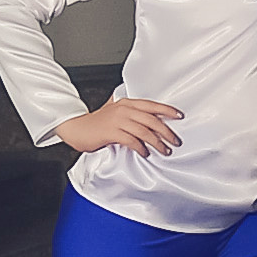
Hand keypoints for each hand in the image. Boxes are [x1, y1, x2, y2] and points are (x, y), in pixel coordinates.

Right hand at [55, 95, 179, 158]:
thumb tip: (149, 120)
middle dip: (166, 131)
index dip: (167, 110)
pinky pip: (131, 141)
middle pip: (151, 120)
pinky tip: (145, 153)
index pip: (152, 105)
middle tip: (175, 141)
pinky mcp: (111, 132)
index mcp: (127, 103)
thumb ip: (130, 112)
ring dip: (157, 143)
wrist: (76, 128)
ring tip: (164, 150)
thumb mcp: (115, 111)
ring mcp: (117, 120)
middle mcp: (124, 110)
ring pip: (144, 131)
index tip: (180, 116)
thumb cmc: (96, 122)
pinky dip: (141, 148)